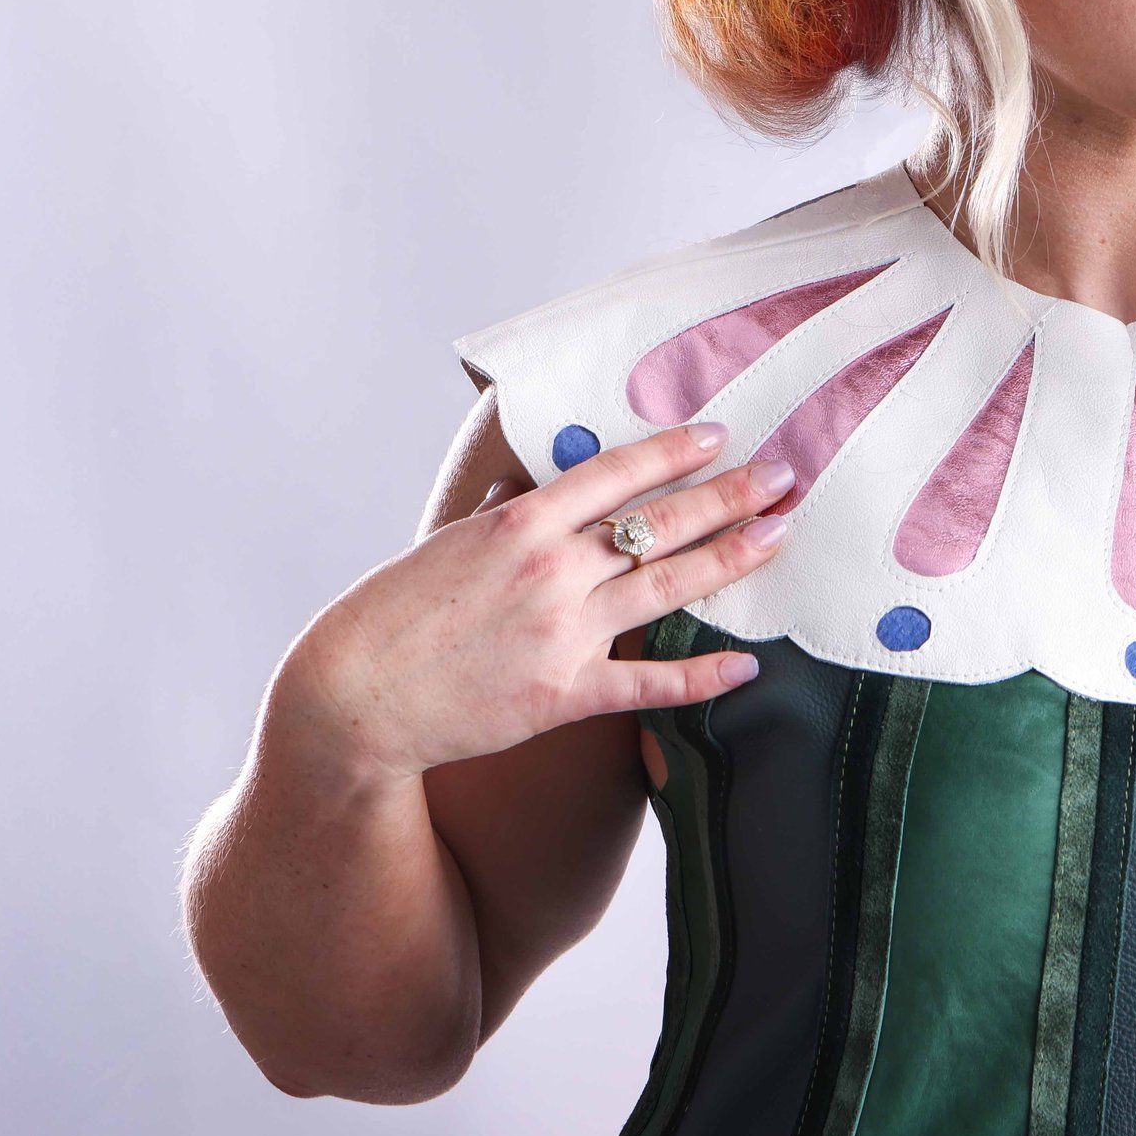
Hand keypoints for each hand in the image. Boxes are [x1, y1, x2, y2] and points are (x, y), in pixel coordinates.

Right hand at [279, 427, 794, 785]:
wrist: (350, 700)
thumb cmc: (388, 616)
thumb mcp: (444, 546)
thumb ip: (497, 518)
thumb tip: (524, 491)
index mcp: (521, 523)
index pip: (617, 472)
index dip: (675, 450)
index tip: (720, 435)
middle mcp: (551, 569)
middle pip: (661, 522)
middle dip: (730, 495)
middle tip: (785, 476)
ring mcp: (563, 633)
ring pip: (668, 586)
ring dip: (732, 558)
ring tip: (778, 535)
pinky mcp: (564, 696)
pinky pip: (649, 682)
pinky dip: (702, 675)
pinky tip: (748, 664)